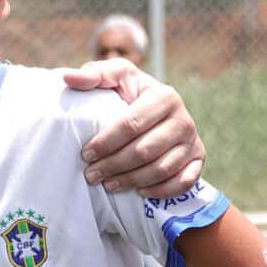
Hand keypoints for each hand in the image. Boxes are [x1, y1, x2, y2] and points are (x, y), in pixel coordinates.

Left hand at [62, 59, 204, 195]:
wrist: (159, 109)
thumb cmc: (130, 92)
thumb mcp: (115, 77)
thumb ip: (93, 74)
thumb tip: (68, 78)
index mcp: (165, 96)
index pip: (132, 124)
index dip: (106, 141)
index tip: (86, 153)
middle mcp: (184, 119)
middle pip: (145, 150)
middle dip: (114, 165)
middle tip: (91, 174)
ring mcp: (193, 141)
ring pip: (162, 169)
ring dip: (132, 180)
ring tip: (108, 184)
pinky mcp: (198, 159)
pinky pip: (184, 182)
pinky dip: (162, 190)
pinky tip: (140, 192)